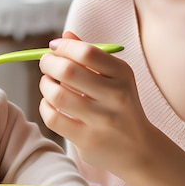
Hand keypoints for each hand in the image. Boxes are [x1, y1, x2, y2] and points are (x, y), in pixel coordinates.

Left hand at [39, 32, 152, 175]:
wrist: (139, 148)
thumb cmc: (120, 105)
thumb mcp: (114, 78)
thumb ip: (90, 56)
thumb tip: (64, 37)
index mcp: (123, 74)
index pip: (87, 52)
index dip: (64, 47)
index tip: (54, 47)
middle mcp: (115, 96)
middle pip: (68, 71)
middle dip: (49, 63)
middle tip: (46, 63)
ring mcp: (102, 120)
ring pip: (57, 95)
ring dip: (45, 85)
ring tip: (47, 83)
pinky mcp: (88, 140)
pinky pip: (54, 118)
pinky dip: (45, 106)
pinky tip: (49, 103)